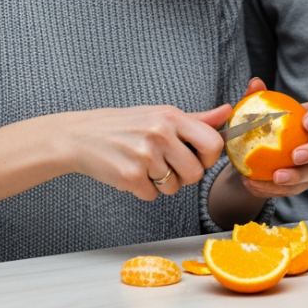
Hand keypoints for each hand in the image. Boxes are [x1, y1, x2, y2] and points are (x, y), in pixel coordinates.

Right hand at [64, 103, 232, 201]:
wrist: (80, 136)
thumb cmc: (123, 126)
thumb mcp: (160, 115)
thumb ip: (196, 119)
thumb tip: (227, 112)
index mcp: (171, 117)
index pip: (213, 144)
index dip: (208, 158)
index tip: (196, 157)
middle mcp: (160, 133)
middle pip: (195, 173)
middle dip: (184, 176)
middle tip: (165, 165)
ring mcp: (144, 155)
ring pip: (174, 188)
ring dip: (161, 184)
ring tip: (144, 166)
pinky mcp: (130, 176)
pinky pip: (152, 196)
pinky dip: (143, 190)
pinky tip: (130, 173)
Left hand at [233, 78, 307, 199]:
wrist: (248, 160)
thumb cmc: (256, 130)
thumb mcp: (252, 114)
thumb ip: (255, 98)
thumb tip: (255, 82)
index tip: (306, 123)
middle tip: (295, 156)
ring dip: (296, 176)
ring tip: (275, 177)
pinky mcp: (302, 184)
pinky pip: (294, 189)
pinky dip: (274, 189)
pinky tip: (255, 185)